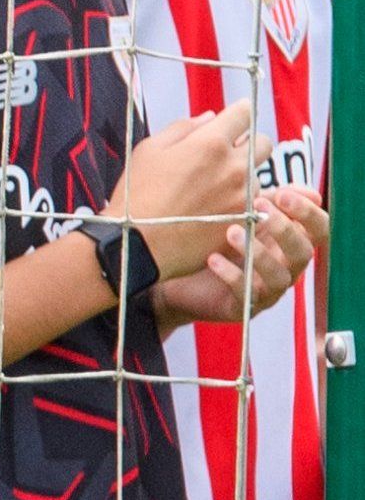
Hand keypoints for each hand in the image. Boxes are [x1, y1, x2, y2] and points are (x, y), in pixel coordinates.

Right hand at [112, 101, 268, 290]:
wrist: (136, 246)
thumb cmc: (136, 197)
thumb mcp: (148, 151)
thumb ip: (182, 128)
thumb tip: (210, 118)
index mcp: (210, 143)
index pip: (244, 113)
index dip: (237, 113)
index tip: (233, 119)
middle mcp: (234, 166)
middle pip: (264, 143)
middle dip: (248, 143)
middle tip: (226, 155)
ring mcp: (242, 196)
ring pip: (257, 176)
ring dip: (241, 178)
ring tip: (210, 192)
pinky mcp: (243, 220)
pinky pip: (251, 204)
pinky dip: (237, 204)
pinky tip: (212, 211)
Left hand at [148, 184, 323, 327]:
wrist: (180, 280)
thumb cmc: (217, 244)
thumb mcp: (244, 218)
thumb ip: (272, 202)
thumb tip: (310, 192)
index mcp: (291, 244)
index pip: (319, 229)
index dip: (308, 213)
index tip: (281, 195)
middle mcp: (286, 269)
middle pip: (303, 252)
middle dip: (283, 230)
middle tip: (258, 208)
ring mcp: (268, 291)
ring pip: (278, 276)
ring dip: (258, 252)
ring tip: (231, 232)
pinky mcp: (244, 307)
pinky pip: (245, 293)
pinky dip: (231, 275)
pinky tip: (213, 259)